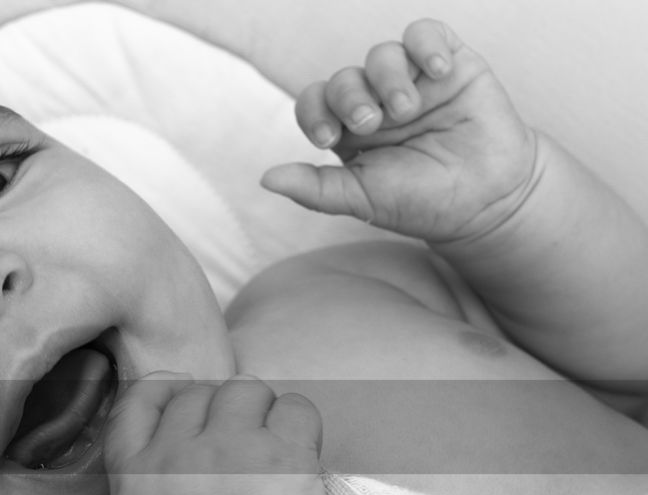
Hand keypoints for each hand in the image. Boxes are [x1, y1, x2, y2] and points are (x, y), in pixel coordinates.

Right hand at [104, 373, 332, 494]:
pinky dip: (298, 423)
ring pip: (247, 390)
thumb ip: (143, 465)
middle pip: (201, 392)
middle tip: (240, 451)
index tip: (189, 402)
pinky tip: (296, 454)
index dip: (168, 389)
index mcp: (136, 471)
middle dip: (221, 413)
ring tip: (269, 450)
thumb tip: (174, 407)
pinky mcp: (285, 457)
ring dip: (260, 412)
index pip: (142, 396)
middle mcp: (180, 453)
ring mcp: (233, 450)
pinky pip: (295, 406)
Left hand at [261, 19, 536, 244]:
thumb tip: (265, 178)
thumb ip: (314, 188)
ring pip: (382, 55)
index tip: (328, 138)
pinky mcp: (450, 64)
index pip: (314, 103)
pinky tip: (436, 72)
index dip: (314, 112)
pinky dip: (425, 46)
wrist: (487, 200)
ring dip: (387, 78)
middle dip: (350, 98)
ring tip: (407, 110)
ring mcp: (412, 80)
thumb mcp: (361, 199)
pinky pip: (426, 34)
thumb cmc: (421, 202)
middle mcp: (376, 101)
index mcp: (348, 131)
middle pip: (345, 78)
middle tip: (369, 124)